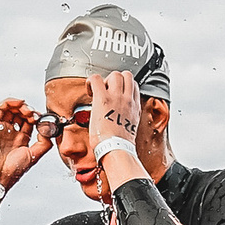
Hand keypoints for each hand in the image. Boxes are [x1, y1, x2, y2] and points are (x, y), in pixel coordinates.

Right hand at [0, 95, 52, 208]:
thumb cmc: (12, 171)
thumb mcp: (35, 155)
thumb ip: (44, 142)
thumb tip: (47, 129)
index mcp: (20, 140)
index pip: (28, 122)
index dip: (36, 117)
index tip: (41, 119)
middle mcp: (10, 133)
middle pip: (19, 114)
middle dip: (29, 110)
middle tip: (34, 115)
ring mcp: (1, 128)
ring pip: (10, 109)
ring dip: (21, 105)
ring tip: (28, 110)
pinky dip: (10, 102)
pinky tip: (19, 103)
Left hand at [87, 71, 148, 191]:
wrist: (117, 149)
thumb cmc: (121, 145)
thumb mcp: (131, 128)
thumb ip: (128, 118)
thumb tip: (121, 119)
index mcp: (135, 107)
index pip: (134, 86)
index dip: (124, 86)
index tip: (116, 94)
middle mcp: (128, 99)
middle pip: (126, 76)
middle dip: (115, 80)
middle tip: (106, 91)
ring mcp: (116, 98)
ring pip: (115, 74)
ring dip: (105, 80)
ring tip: (98, 91)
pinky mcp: (103, 99)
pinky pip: (96, 79)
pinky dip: (91, 81)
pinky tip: (89, 91)